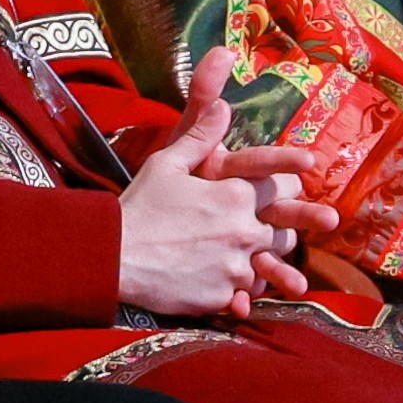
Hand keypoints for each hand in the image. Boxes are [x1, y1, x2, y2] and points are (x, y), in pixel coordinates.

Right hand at [116, 49, 308, 316]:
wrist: (112, 256)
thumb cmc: (139, 206)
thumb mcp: (167, 163)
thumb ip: (201, 135)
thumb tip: (223, 105)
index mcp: (236, 195)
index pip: (285, 187)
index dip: (288, 185)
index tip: (290, 187)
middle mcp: (244, 232)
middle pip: (286, 231)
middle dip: (282, 227)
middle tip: (270, 227)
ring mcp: (236, 267)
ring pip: (270, 266)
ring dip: (264, 261)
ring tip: (249, 257)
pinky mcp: (223, 296)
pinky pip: (246, 294)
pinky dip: (242, 289)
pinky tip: (230, 283)